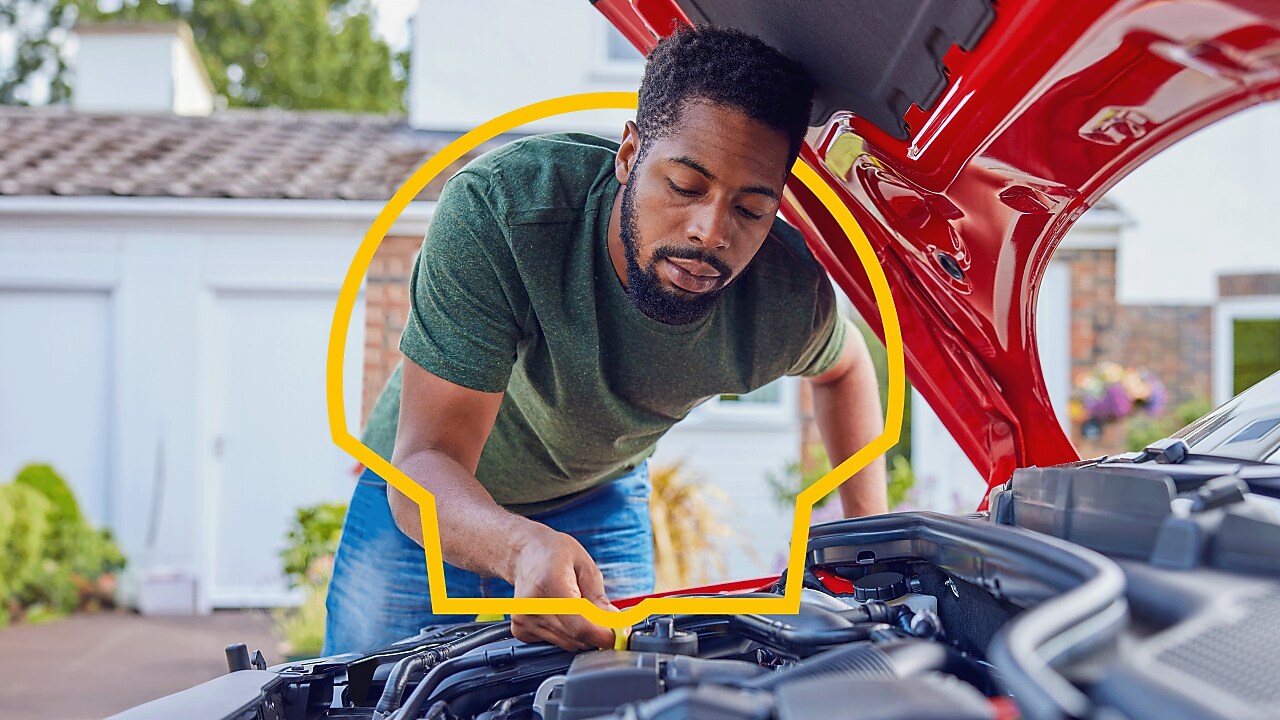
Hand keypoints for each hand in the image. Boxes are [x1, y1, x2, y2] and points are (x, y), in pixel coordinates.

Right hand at [506, 523, 617, 650]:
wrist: (525, 553)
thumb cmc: (555, 554)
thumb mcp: (585, 565)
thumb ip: (599, 598)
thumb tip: (614, 624)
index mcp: (550, 583)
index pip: (580, 625)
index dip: (604, 634)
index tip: (620, 634)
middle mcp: (533, 605)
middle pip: (576, 637)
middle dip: (596, 630)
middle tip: (603, 614)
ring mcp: (524, 619)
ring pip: (568, 643)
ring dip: (580, 631)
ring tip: (576, 605)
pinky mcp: (521, 630)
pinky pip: (555, 643)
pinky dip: (565, 632)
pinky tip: (560, 612)